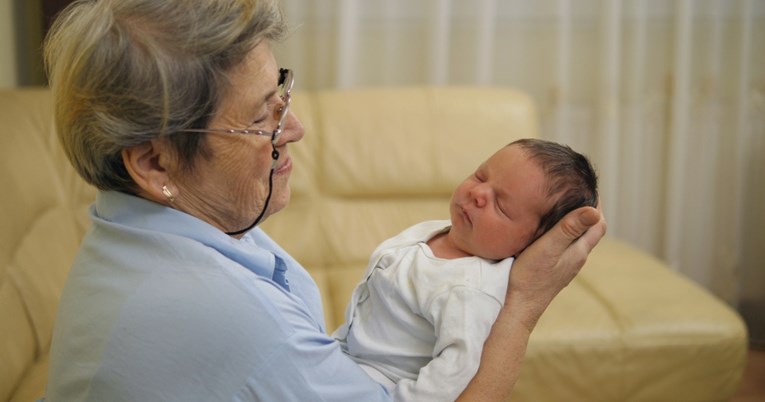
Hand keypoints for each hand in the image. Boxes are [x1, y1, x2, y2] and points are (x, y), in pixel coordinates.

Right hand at [506, 205, 605, 330]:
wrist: (517, 306)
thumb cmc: (530, 277)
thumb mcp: (548, 248)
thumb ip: (569, 229)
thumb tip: (594, 211)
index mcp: (579, 251)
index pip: (599, 224)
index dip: (596, 205)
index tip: (586, 187)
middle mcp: (575, 259)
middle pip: (589, 231)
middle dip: (585, 211)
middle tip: (571, 193)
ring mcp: (564, 267)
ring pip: (575, 240)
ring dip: (572, 223)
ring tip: (558, 206)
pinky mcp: (552, 271)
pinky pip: (562, 248)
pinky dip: (559, 234)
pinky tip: (545, 231)